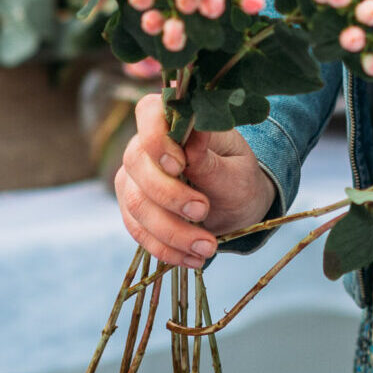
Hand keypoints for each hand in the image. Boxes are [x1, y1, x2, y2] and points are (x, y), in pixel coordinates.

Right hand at [115, 93, 275, 268]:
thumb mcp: (237, 169)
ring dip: (172, 231)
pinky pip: (138, 232)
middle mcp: (145, 147)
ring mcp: (134, 180)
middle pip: (137, 165)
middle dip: (170, 195)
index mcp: (173, 122)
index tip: (179, 165)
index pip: (148, 113)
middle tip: (204, 210)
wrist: (236, 206)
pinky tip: (193, 259)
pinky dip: (166, 249)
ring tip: (207, 247)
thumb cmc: (238, 177)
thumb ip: (210, 159)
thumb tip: (193, 136)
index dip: (156, 139)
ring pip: (136, 204)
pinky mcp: (134, 211)